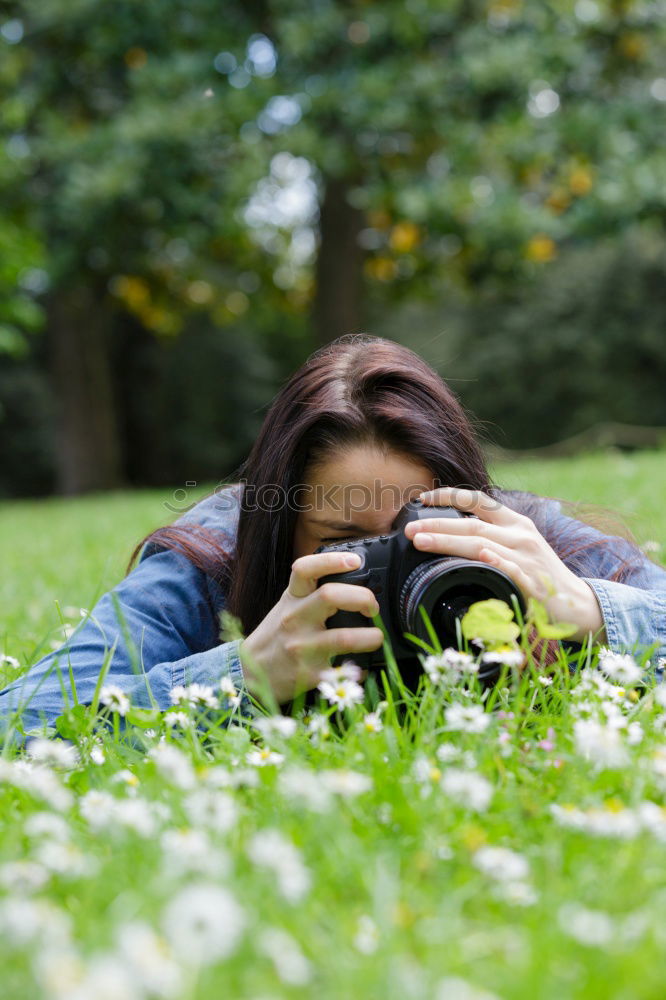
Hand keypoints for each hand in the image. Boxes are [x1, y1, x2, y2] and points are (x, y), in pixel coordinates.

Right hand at [239, 551, 382, 704]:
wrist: (249, 672)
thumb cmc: (276, 634)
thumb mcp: (288, 606)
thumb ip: (312, 592)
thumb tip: (355, 578)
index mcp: (292, 598)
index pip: (305, 569)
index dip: (332, 560)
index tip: (355, 560)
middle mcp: (295, 619)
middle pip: (331, 596)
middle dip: (363, 598)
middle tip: (372, 607)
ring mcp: (301, 647)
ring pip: (345, 638)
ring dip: (371, 637)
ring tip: (377, 637)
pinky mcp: (309, 674)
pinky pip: (341, 671)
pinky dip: (359, 669)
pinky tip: (363, 665)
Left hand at [403, 487, 605, 643]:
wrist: (578, 604)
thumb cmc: (540, 575)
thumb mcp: (519, 547)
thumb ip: (490, 537)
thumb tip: (450, 533)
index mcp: (515, 523)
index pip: (479, 500)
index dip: (449, 495)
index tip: (422, 498)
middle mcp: (521, 535)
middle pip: (472, 523)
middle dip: (436, 524)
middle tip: (409, 529)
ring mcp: (527, 557)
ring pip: (481, 544)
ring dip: (448, 541)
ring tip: (421, 542)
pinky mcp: (533, 581)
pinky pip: (511, 568)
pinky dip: (495, 561)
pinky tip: (480, 557)